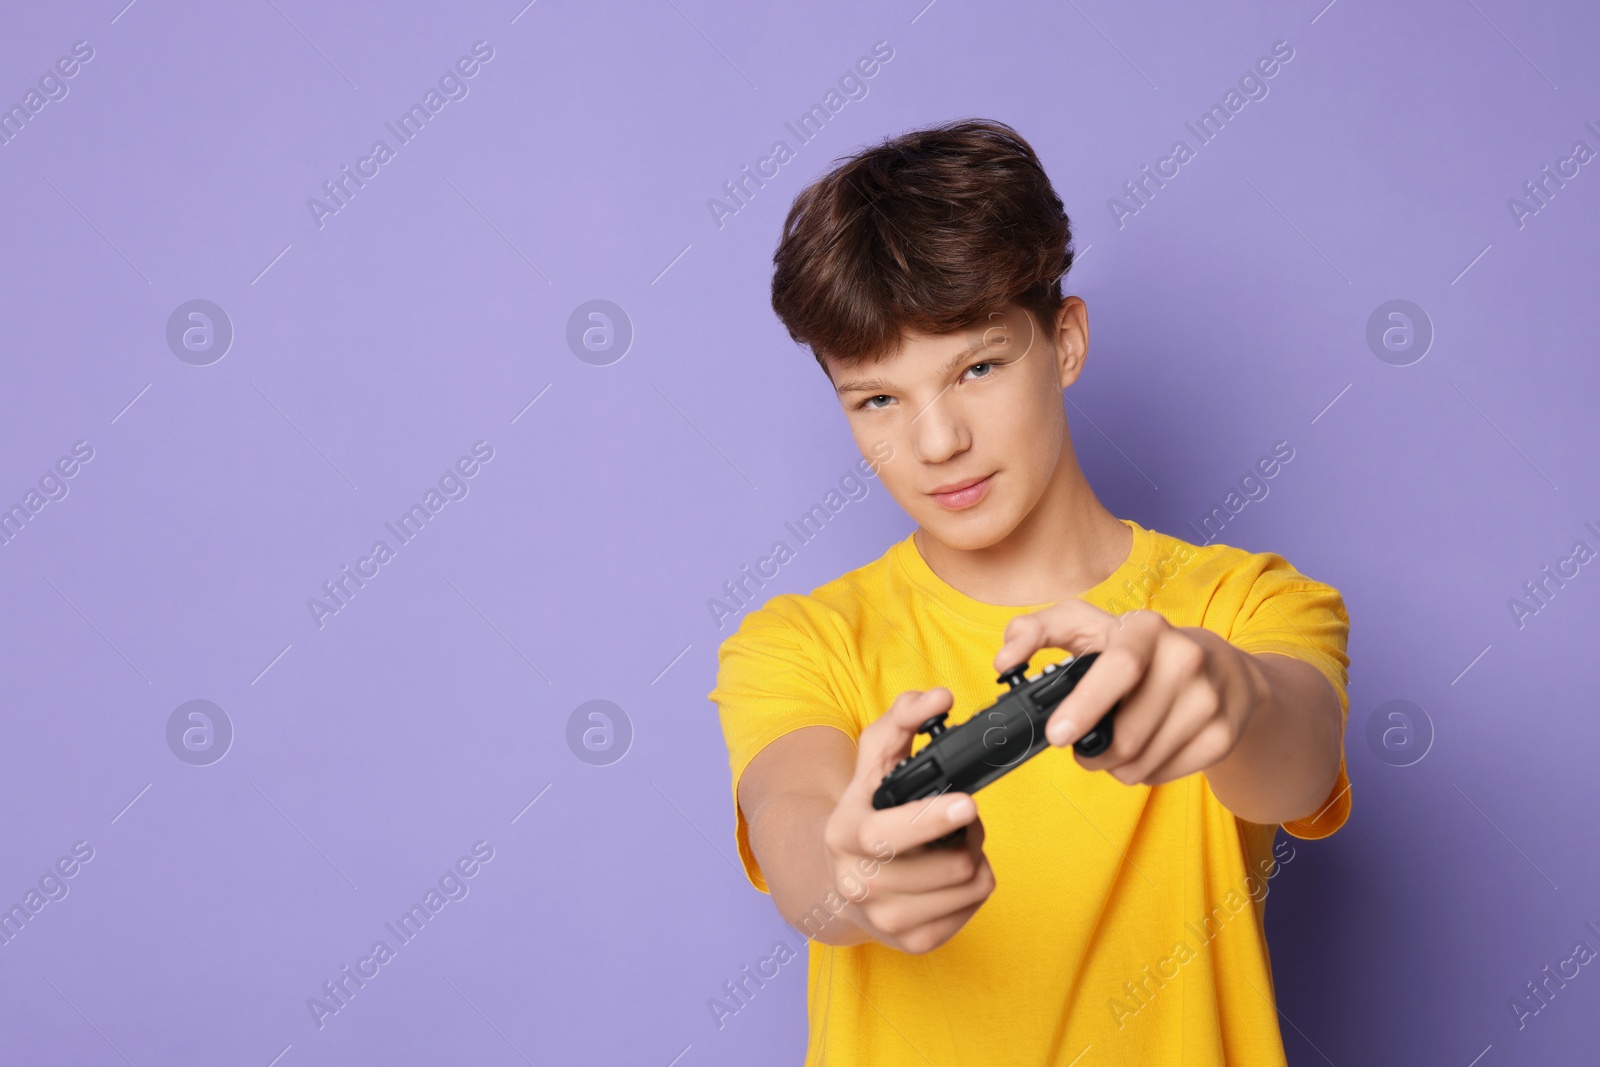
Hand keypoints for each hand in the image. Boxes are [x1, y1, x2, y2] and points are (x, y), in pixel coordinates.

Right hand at [821, 688, 996, 953]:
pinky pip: (975, 907)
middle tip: (961, 815)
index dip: (931, 820)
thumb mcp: (874, 758)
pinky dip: (973, 885)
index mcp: (846, 836)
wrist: (838, 877)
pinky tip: (949, 871)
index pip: (889, 835)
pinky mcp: (914, 943)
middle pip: (951, 865)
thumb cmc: (866, 809)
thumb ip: (903, 717)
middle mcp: (860, 884)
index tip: (966, 804)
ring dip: (974, 855)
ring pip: (971, 885)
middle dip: (969, 832)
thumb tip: (939, 696)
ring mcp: (886, 920)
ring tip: (953, 842)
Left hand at [991, 602, 1266, 786]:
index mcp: (1147, 628)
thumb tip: (1005, 662)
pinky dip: (1144, 772)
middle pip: (1127, 733)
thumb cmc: (1136, 648)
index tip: (1057, 736)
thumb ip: (1035, 631)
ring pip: (1143, 761)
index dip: (1085, 706)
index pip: (1119, 667)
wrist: (1223, 669)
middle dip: (1092, 754)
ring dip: (1116, 766)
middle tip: (1080, 750)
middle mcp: (1186, 657)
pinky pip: (1165, 774)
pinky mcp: (1223, 734)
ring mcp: (1210, 698)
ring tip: (1115, 746)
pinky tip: (1146, 749)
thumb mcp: (1086, 626)